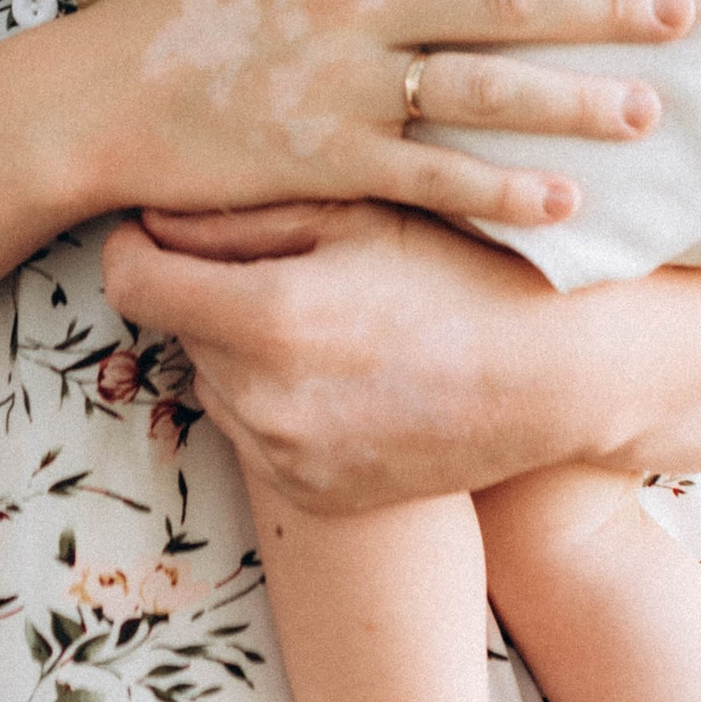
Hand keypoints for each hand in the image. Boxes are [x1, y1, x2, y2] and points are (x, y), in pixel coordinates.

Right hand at [60, 0, 683, 236]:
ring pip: (478, 88)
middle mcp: (355, 7)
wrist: (100, 99)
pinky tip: (563, 203)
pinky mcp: (326, 161)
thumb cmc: (179, 6)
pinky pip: (429, 176)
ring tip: (647, 111)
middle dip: (597, 2)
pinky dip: (498, 190)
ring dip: (570, 101)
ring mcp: (342, 85)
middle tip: (683, 8)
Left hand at [101, 125, 700, 513]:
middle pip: (174, 334)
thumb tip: (156, 203)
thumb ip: (250, 208)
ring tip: (317, 304)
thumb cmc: (468, 260)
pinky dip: (285, 401)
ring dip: (244, 348)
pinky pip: (263, 440)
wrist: (566, 371)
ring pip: (216, 387)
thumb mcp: (360, 209)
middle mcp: (261, 404)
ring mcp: (289, 460)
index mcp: (265, 318)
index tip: (169, 218)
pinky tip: (343, 361)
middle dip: (204, 290)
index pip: (134, 279)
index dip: (145, 242)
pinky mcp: (318, 498)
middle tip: (260, 251)